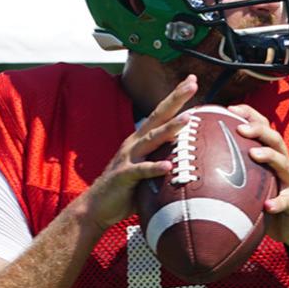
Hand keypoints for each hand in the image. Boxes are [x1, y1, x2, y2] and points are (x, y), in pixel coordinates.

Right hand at [82, 75, 197, 231]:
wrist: (96, 207)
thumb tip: (189, 156)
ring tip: (187, 119)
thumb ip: (165, 159)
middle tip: (192, 84)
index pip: (161, 113)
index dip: (176, 97)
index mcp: (141, 139)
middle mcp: (135, 143)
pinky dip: (154, 168)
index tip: (192, 80)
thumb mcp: (148, 170)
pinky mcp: (123, 176)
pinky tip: (168, 166)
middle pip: (158, 117)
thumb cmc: (126, 189)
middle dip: (175, 99)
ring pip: (152, 139)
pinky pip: (141, 171)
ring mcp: (128, 158)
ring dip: (170, 129)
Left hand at [227, 104, 288, 248]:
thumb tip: (199, 167)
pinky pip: (288, 201)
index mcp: (272, 156)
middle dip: (258, 130)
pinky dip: (278, 202)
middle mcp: (283, 164)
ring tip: (254, 154)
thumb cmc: (270, 201)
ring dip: (269, 156)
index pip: (263, 128)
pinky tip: (268, 205)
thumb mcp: (254, 184)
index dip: (249, 115)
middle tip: (239, 128)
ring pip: (284, 163)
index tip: (230, 108)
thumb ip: (235, 173)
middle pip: (275, 139)